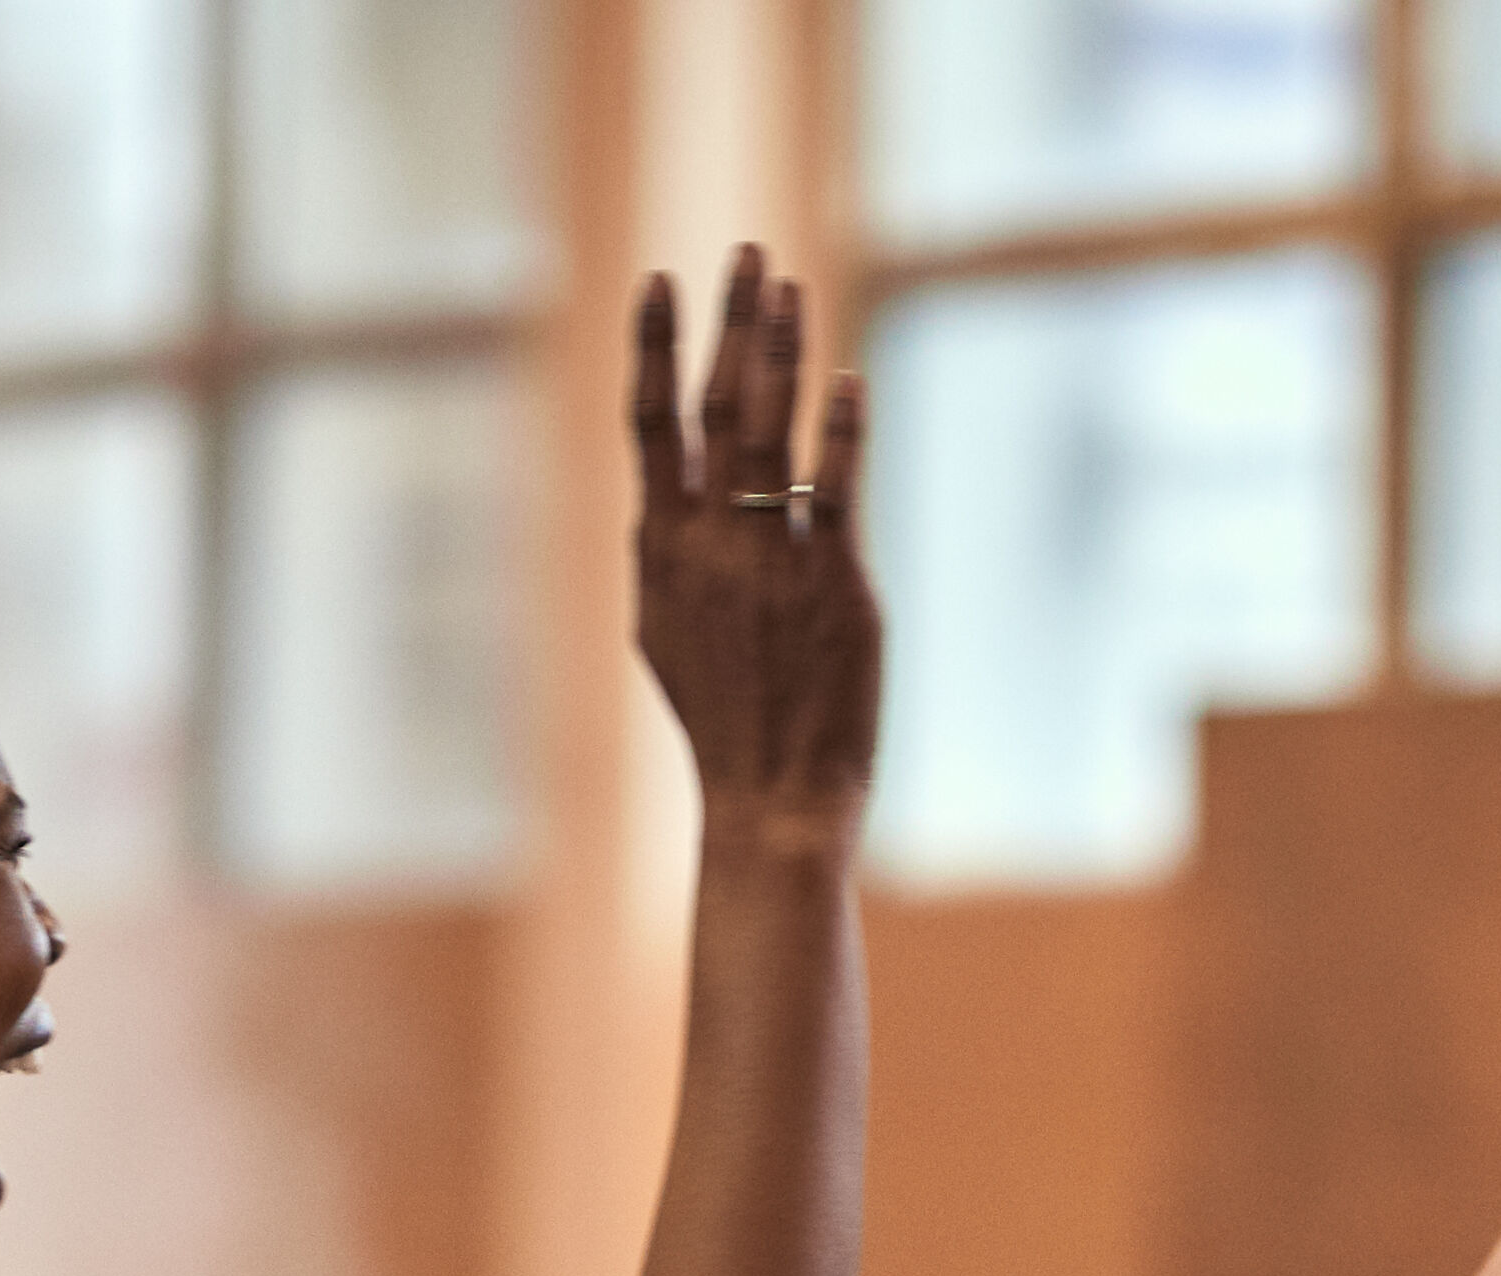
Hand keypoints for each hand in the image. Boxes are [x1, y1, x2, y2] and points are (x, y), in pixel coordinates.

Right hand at [630, 245, 879, 837]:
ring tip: (794, 288)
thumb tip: (658, 500)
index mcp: (660, 551)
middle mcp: (709, 546)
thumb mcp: (663, 632)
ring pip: (774, 432)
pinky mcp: (835, 584)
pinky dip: (843, 429)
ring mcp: (772, 562)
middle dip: (731, 322)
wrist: (771, 797)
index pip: (650, 426)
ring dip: (784, 351)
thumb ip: (665, 556)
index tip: (661, 280)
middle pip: (717, 407)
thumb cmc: (722, 719)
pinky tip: (851, 378)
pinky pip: (837, 488)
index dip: (656, 347)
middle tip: (750, 253)